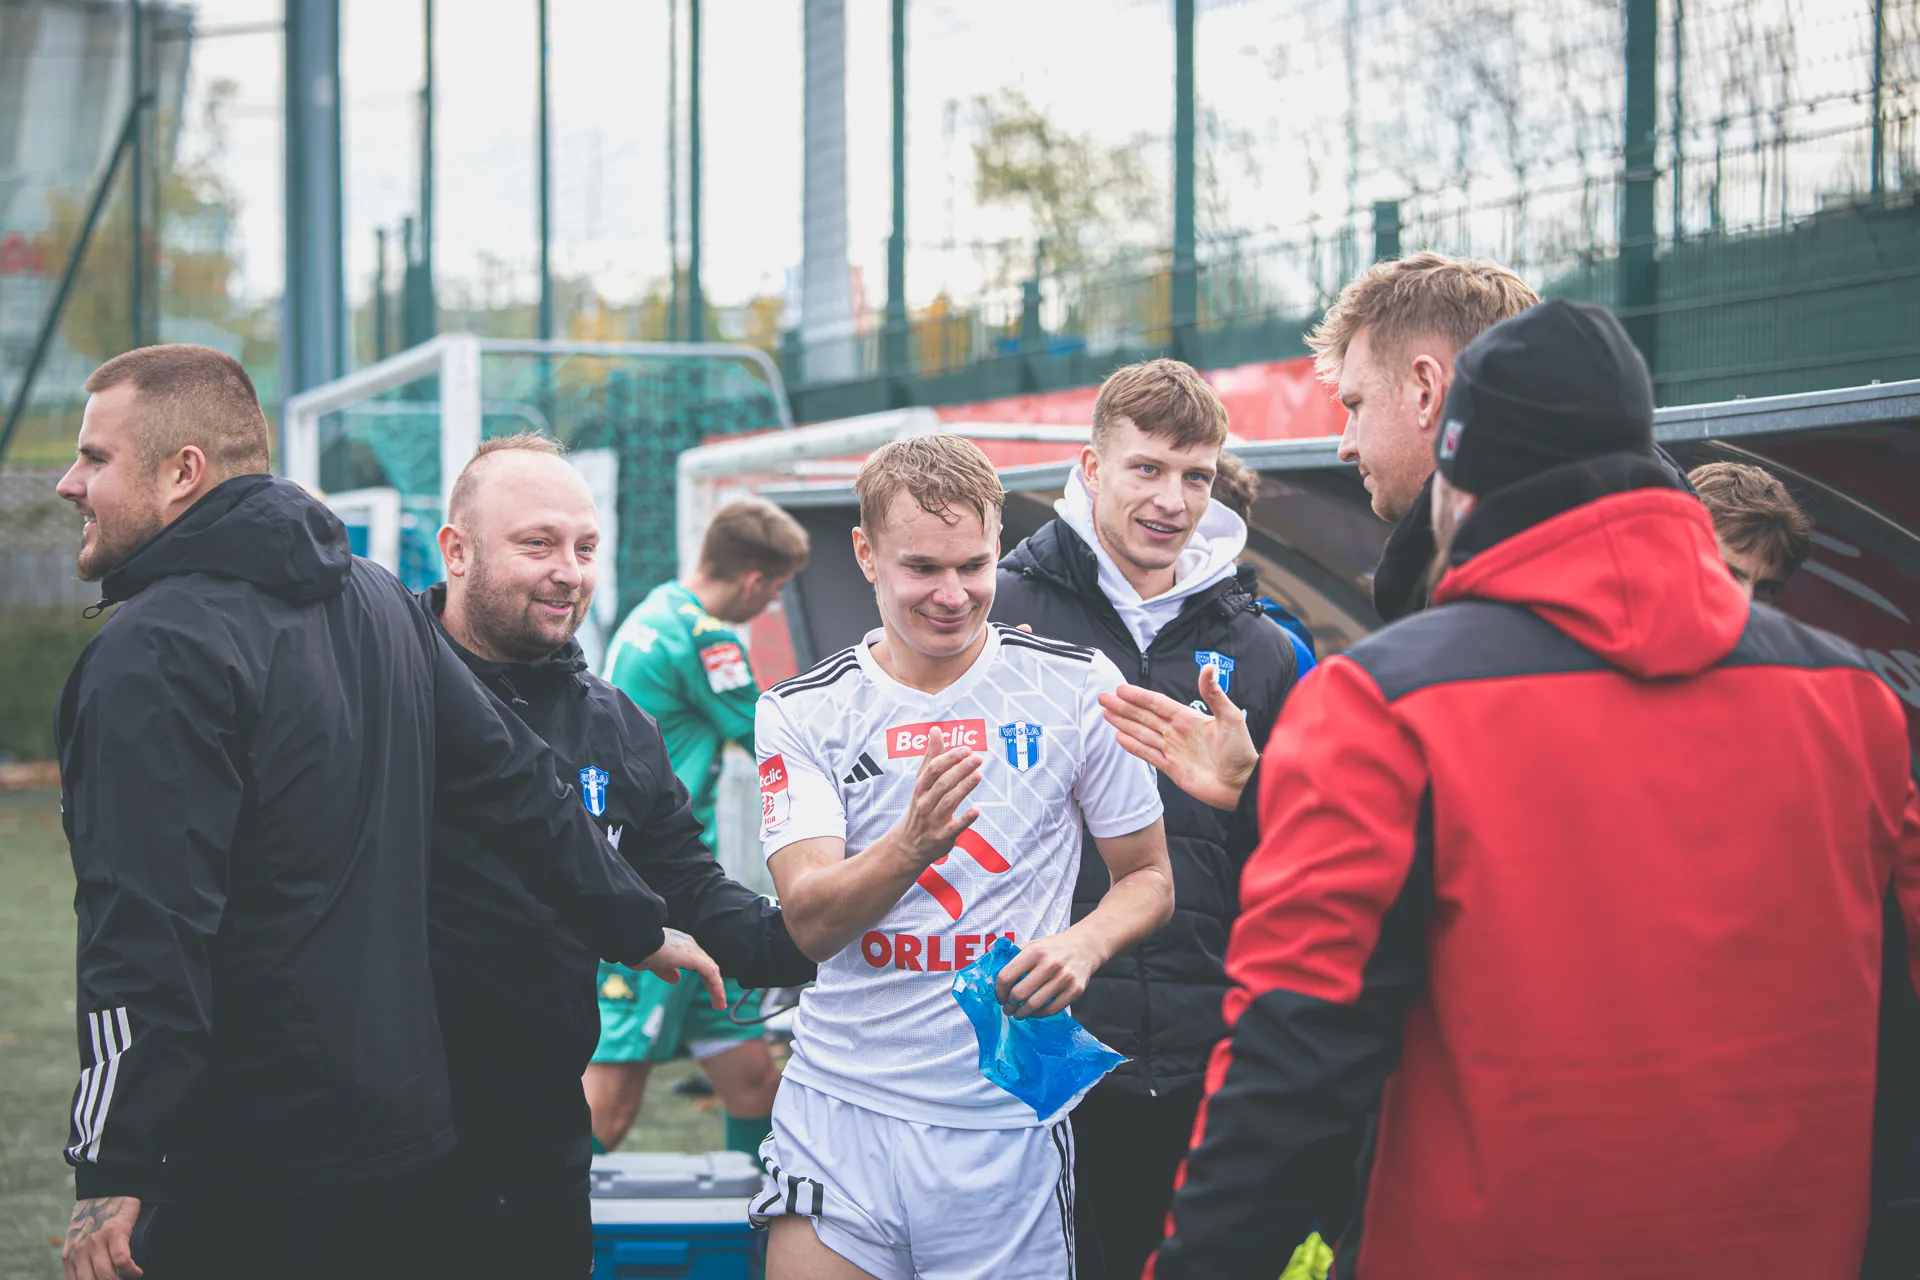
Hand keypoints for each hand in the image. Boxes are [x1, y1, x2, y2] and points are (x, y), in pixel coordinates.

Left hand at [63, 1196, 140, 1279]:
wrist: (107, 1188)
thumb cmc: (96, 1217)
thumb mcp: (79, 1240)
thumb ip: (78, 1260)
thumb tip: (86, 1277)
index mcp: (70, 1256)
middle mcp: (80, 1251)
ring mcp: (96, 1242)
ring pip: (107, 1275)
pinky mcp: (115, 1232)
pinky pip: (122, 1260)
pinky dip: (131, 1270)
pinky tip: (137, 1272)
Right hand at [640, 928, 727, 1010]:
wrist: (637, 941)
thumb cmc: (639, 950)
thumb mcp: (653, 964)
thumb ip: (665, 971)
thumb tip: (676, 979)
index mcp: (680, 946)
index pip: (698, 963)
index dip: (704, 978)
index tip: (707, 992)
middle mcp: (689, 946)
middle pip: (707, 967)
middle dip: (712, 985)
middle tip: (717, 1002)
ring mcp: (693, 951)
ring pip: (711, 971)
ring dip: (717, 989)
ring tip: (720, 1005)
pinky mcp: (694, 957)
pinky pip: (711, 973)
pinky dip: (716, 986)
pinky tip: (718, 998)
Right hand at [889, 727, 983, 868]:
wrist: (908, 844)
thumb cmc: (921, 806)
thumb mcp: (922, 782)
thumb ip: (931, 756)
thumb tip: (936, 730)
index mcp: (921, 788)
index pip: (933, 769)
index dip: (949, 758)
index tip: (966, 748)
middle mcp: (925, 802)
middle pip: (942, 783)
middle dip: (959, 769)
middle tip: (977, 757)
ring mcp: (933, 820)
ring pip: (948, 802)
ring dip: (963, 788)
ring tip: (979, 775)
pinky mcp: (942, 837)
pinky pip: (954, 827)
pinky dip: (965, 819)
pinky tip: (976, 811)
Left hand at [994, 931, 1101, 1018]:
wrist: (1086, 947)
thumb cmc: (1053, 948)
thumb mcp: (1033, 943)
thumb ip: (1012, 953)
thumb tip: (989, 960)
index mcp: (1034, 951)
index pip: (1007, 976)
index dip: (999, 991)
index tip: (1000, 997)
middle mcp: (1050, 964)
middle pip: (1019, 993)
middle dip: (1009, 1006)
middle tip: (1008, 1009)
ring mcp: (1064, 978)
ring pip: (1035, 1005)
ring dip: (1022, 1014)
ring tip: (1019, 1014)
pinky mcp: (1076, 990)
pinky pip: (1052, 1010)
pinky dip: (1039, 1015)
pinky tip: (1035, 1012)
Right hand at [1098, 664, 1255, 810]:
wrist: (1242, 785)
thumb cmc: (1241, 751)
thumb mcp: (1231, 718)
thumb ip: (1215, 694)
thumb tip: (1208, 667)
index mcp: (1188, 718)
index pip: (1157, 704)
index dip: (1138, 696)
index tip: (1120, 688)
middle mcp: (1177, 732)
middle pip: (1144, 716)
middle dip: (1124, 707)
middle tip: (1103, 697)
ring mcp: (1173, 750)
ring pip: (1142, 733)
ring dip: (1124, 723)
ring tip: (1106, 714)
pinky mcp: (1172, 768)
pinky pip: (1148, 754)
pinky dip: (1133, 746)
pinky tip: (1119, 737)